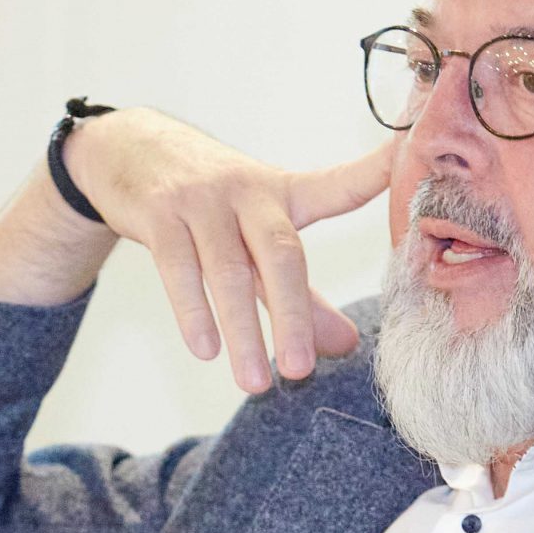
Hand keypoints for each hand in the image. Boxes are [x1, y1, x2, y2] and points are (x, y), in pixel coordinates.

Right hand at [62, 108, 391, 391]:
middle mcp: (248, 192)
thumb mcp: (258, 237)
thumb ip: (303, 294)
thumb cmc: (210, 203)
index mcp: (284, 194)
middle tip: (301, 370)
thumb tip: (346, 346)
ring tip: (255, 382)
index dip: (371, 176)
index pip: (336, 188)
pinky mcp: (158, 213)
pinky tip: (205, 348)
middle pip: (281, 254)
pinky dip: (193, 310)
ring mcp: (201, 201)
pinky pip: (178, 267)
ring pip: (228, 270)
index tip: (405, 161)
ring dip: (242, 330)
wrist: (128, 150)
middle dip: (294, 315)